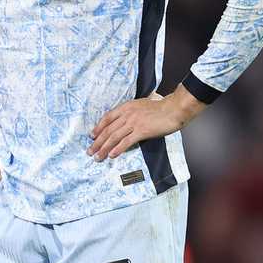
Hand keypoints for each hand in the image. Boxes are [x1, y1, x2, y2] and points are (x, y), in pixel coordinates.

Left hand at [87, 85, 206, 160]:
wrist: (172, 109)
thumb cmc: (160, 108)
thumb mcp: (141, 105)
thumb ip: (131, 111)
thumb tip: (124, 120)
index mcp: (126, 107)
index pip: (107, 118)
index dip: (98, 128)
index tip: (92, 136)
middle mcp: (127, 114)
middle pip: (108, 130)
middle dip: (97, 142)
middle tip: (90, 151)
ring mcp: (134, 123)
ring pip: (114, 137)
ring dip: (104, 148)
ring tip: (98, 157)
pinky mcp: (141, 131)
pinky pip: (126, 142)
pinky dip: (118, 149)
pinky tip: (112, 155)